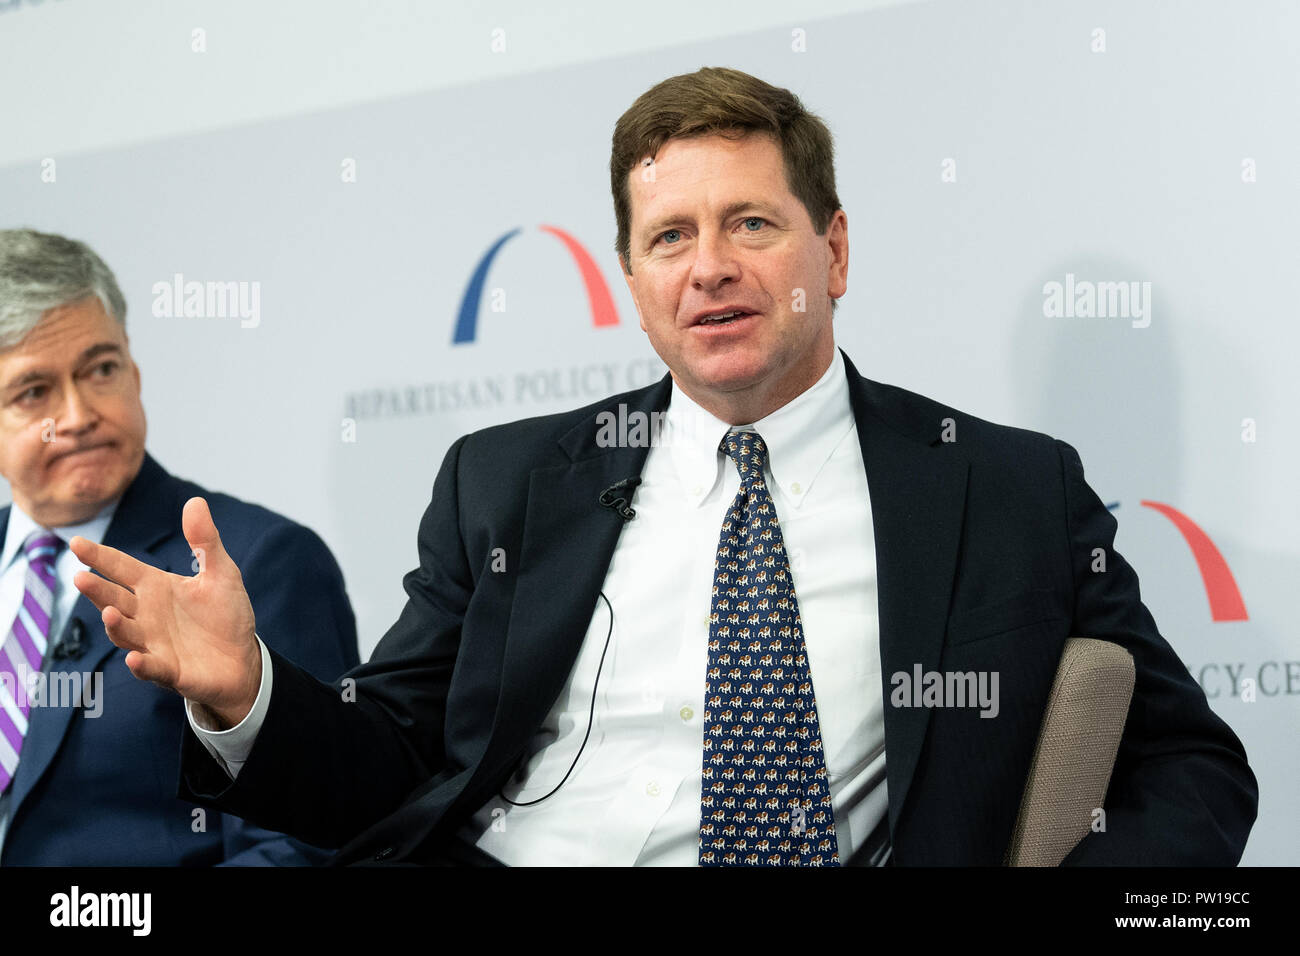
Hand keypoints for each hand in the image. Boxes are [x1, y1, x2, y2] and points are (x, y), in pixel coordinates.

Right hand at [71, 496, 260, 727]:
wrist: (243, 659)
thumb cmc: (226, 614)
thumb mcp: (222, 573)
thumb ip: (205, 541)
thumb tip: (195, 502)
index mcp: (156, 588)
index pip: (122, 568)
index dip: (100, 556)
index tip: (77, 542)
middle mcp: (147, 615)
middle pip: (115, 600)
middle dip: (97, 590)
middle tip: (80, 577)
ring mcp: (154, 644)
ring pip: (125, 634)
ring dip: (116, 625)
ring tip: (110, 613)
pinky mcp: (169, 671)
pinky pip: (150, 668)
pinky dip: (141, 664)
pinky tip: (134, 659)